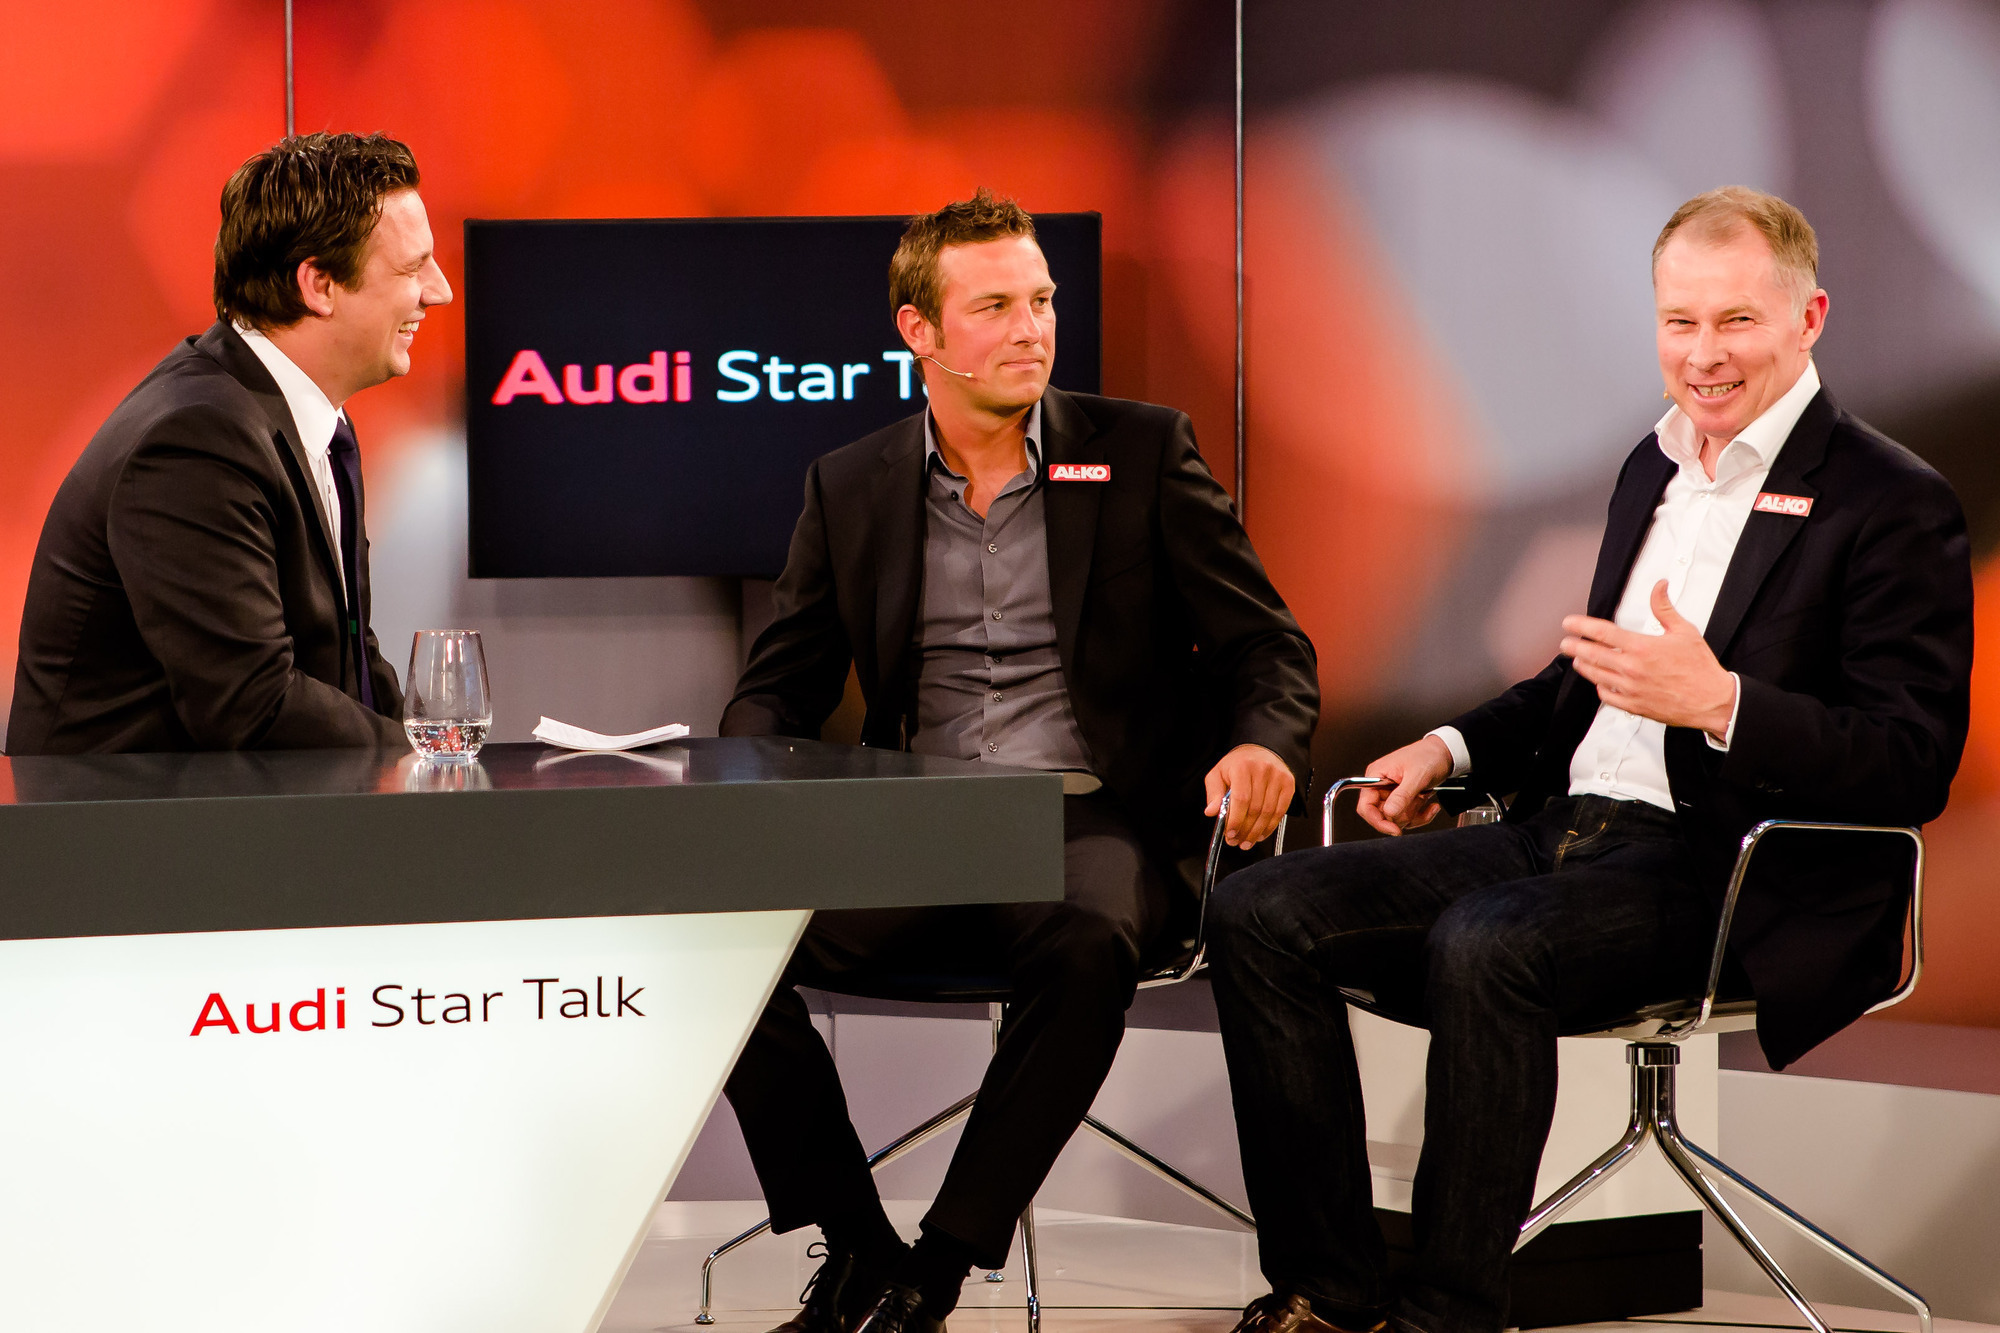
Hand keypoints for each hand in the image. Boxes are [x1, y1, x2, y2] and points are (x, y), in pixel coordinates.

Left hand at [1204, 744, 1296, 848]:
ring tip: (1247, 841)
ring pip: (1268, 812)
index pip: (1241, 799)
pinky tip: (1261, 834)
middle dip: (1245, 830)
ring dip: (1257, 831)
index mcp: (1242, 767)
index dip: (1236, 820)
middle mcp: (1262, 770)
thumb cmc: (1238, 764)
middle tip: (1237, 841)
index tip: (1230, 833)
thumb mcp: (1218, 773)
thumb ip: (1213, 793)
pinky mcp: (1288, 784)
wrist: (1260, 750)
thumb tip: (1211, 812)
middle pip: (1255, 808)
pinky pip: (1280, 811)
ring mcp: (1278, 777)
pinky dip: (1270, 826)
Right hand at [1355, 736, 1452, 835]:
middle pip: (1382, 815)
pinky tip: (1431, 807)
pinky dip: (1421, 816)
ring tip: (1425, 802)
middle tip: (1416, 808)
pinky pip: (1407, 817)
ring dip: (1414, 816)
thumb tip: (1389, 813)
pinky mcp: (1404, 799)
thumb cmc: (1429, 755)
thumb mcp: (1416, 776)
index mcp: (1376, 775)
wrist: (1445, 753)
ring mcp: (1393, 793)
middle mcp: (1381, 785)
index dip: (1377, 821)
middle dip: (1402, 816)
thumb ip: (1402, 796)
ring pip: (1396, 819)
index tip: (1394, 830)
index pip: (1366, 806)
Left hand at [1560, 581, 1736, 739]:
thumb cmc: (1700, 668)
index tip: (1569, 623)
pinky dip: (1599, 687)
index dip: (1581, 626)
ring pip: (1595, 675)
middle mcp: (1632, 668)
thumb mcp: (1684, 631)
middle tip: (1565, 642)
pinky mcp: (1634, 706)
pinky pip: (1607, 696)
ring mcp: (1630, 689)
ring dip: (1583, 665)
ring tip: (1577, 659)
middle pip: (1591, 654)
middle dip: (1574, 646)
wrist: (1712, 701)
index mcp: (1642, 647)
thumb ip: (1664, 608)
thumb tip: (1659, 586)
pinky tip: (1599, 681)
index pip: (1602, 633)